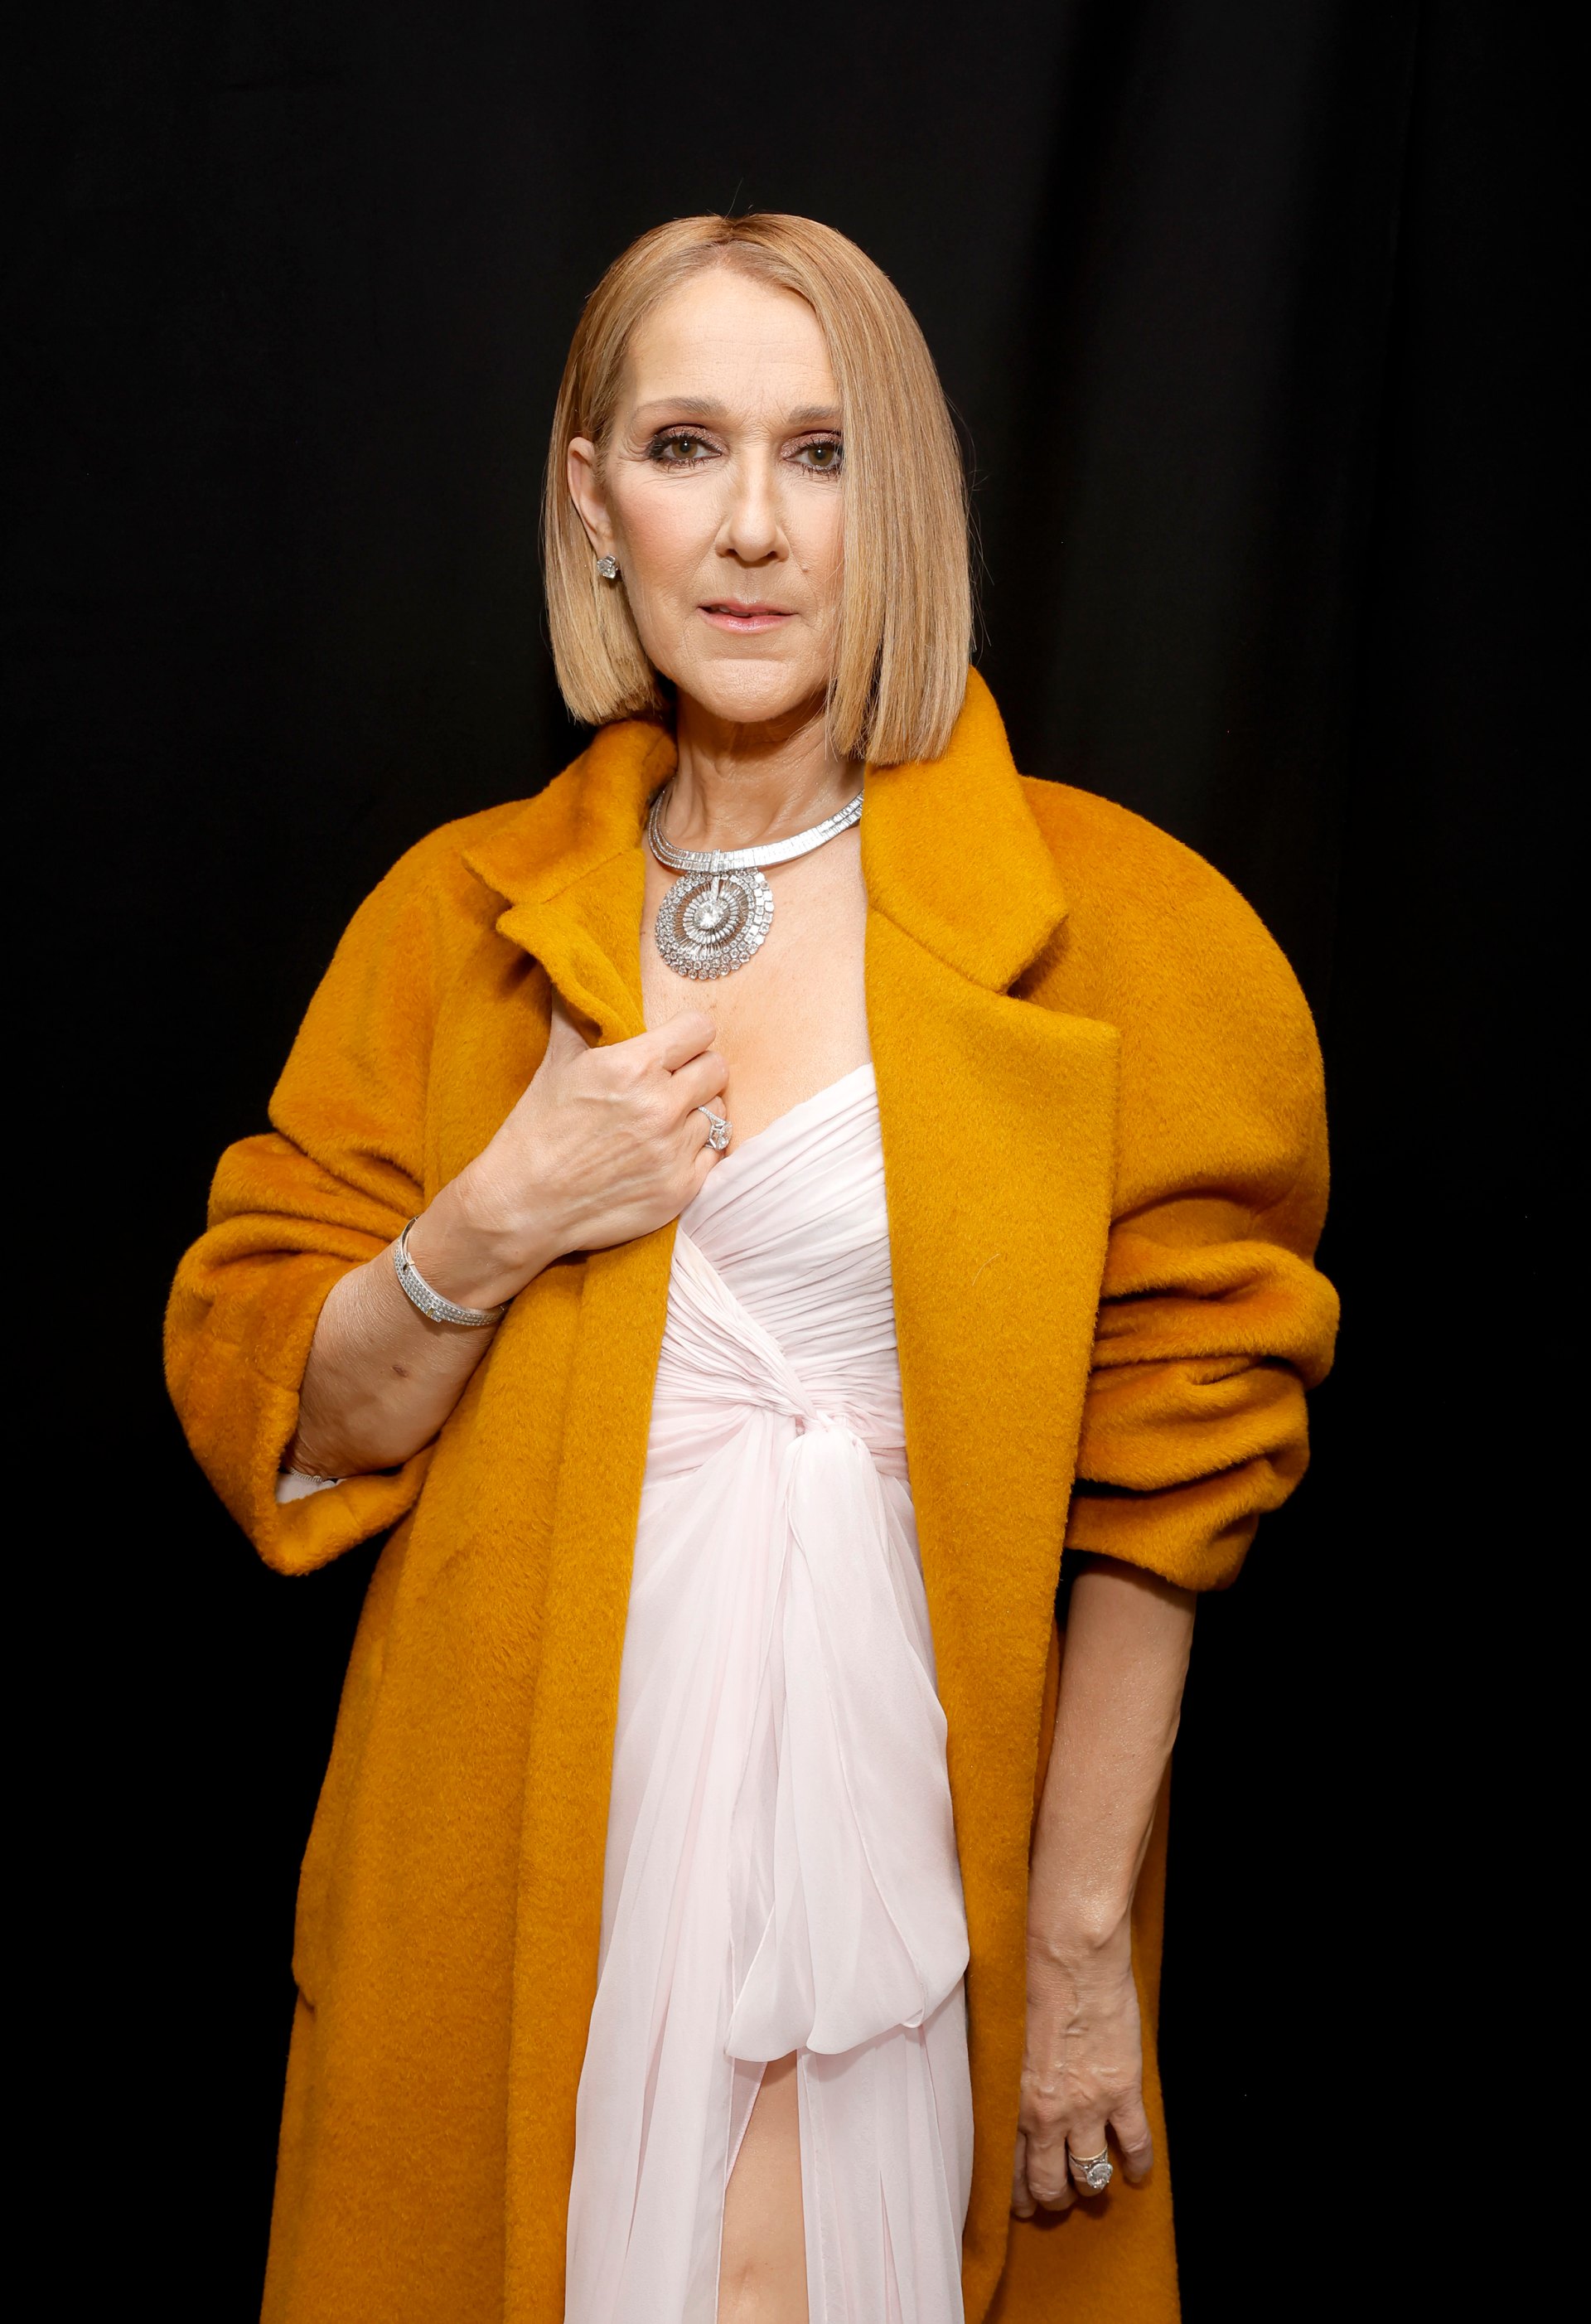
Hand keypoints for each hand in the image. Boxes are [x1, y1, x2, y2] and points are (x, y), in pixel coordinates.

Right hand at [413, 1000, 726, 1306]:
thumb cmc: (537, 1129)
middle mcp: (661, 1106)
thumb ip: (577, 1012)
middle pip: (716, 1069)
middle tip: (671, 1083)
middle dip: (696, 1071)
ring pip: (717, 1112)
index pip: (700, 1030)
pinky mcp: (682, 1189)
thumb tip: (573, 967)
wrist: (524, 1205)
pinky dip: (696, 1151)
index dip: (688, 1035)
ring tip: (664, 1120)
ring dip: (696, 1112)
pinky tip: (665, 1151)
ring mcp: (674, 1151)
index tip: (676, 1045)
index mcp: (633, 1066)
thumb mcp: (557, 1062)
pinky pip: (715, 1154)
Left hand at [1010, 1924, 1154, 2217]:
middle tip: (1057, 2199)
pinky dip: (1138, 2165)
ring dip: (1091, 2186)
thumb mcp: (1000, 2038)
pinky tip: (1136, 2172)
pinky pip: (1135, 2146)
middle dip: (1053, 2199)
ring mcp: (1086, 2108)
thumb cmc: (1027, 1983)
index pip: (1008, 2169)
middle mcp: (1045, 2115)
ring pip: (1090, 2175)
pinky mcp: (1122, 2093)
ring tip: (1093, 2184)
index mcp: (1008, 2100)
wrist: (1070, 1957)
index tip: (1022, 2200)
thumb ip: (1005, 2077)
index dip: (1018, 2194)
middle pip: (1049, 2183)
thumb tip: (1005, 2098)